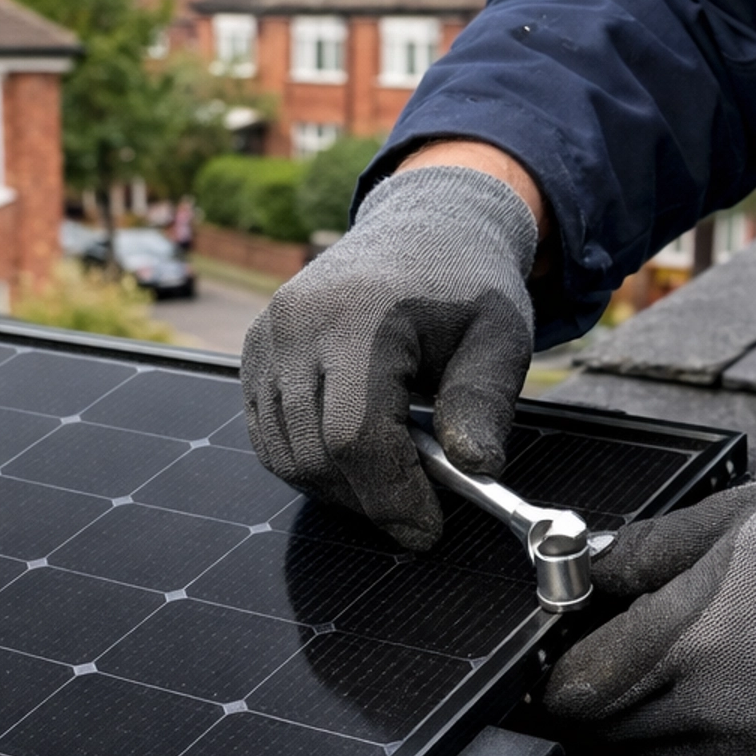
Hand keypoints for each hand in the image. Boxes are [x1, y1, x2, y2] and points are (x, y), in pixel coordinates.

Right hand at [241, 164, 537, 550]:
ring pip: (284, 457)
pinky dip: (310, 463)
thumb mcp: (501, 335)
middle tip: (418, 507)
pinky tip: (357, 455)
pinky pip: (268, 437)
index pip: (353, 435)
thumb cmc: (465, 283)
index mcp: (360, 315)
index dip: (389, 496)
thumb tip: (475, 468)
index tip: (426, 529)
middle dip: (369, 499)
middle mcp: (298, 324)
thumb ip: (485, 400)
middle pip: (313, 456)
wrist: (423, 226)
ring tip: (391, 478)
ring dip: (339, 488)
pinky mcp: (254, 353)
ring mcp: (266, 338)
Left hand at [543, 468, 755, 755]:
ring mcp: (739, 746)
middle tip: (600, 667)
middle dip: (592, 701)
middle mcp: (704, 705)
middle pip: (603, 729)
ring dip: (635, 724)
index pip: (576, 688)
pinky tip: (707, 699)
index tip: (557, 662)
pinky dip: (685, 743)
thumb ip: (636, 553)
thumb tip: (582, 575)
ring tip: (659, 677)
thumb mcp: (717, 519)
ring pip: (645, 754)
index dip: (556, 676)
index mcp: (681, 638)